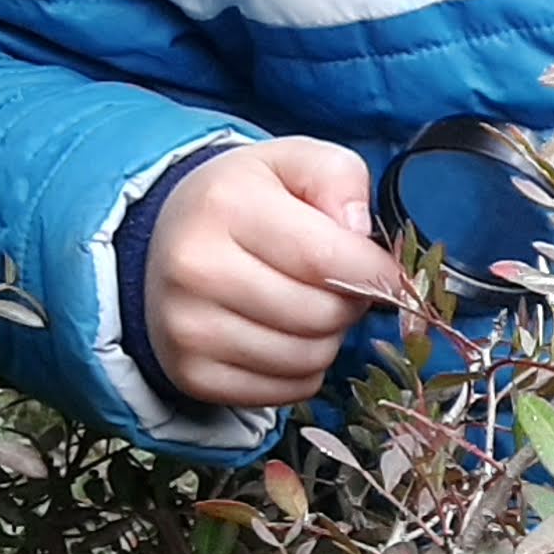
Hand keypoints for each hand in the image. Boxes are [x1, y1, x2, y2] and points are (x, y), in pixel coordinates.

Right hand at [140, 139, 405, 408]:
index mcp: (225, 206)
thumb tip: (358, 231)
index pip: (326, 258)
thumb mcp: (295, 161)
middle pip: (320, 315)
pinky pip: (287, 391)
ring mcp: (187, 329)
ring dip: (329, 338)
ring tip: (311, 306)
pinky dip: (303, 370)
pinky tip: (287, 336)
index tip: (382, 269)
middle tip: (341, 285)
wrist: (172, 240)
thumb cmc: (249, 198)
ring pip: (308, 358)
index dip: (373, 271)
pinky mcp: (192, 375)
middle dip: (350, 303)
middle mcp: (195, 270)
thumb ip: (339, 177)